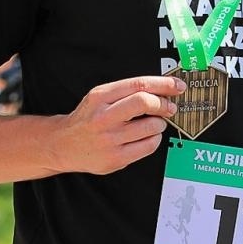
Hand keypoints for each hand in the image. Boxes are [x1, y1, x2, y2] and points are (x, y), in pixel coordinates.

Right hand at [50, 75, 184, 174]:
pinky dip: (154, 139)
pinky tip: (146, 137)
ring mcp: (109, 140)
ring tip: (153, 124)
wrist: (63, 145)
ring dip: (159, 124)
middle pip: (145, 102)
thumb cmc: (89, 118)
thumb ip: (128, 91)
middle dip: (164, 104)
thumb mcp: (101, 97)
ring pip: (151, 127)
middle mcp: (103, 117)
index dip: (164, 84)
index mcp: (100, 97)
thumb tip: (166, 90)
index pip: (139, 85)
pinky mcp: (115, 159)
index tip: (178, 86)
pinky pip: (148, 146)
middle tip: (169, 108)